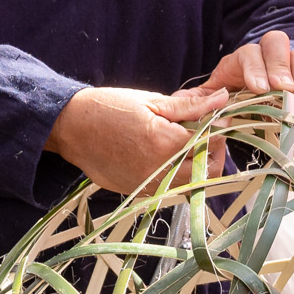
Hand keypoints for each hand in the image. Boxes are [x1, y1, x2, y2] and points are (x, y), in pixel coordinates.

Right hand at [46, 84, 227, 193]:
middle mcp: (160, 171)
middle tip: (206, 133)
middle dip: (214, 151)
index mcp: (165, 143)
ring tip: (184, 142)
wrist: (71, 128)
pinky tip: (165, 155)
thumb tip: (222, 100)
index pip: (212, 142)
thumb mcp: (152, 101)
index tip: (216, 117)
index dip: (219, 128)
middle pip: (208, 170)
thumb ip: (190, 106)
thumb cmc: (109, 108)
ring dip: (197, 165)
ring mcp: (149, 186)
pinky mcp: (139, 193)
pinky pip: (170, 188)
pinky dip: (177, 174)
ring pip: (191, 183)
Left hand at [201, 30, 293, 104]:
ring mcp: (290, 68)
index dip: (255, 68)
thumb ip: (196, 100)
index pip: (248, 53)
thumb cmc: (232, 101)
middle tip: (283, 89)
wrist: (256, 108)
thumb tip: (179, 102)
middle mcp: (267, 58)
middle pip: (276, 44)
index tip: (259, 88)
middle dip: (279, 67)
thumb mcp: (213, 99)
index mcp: (241, 60)